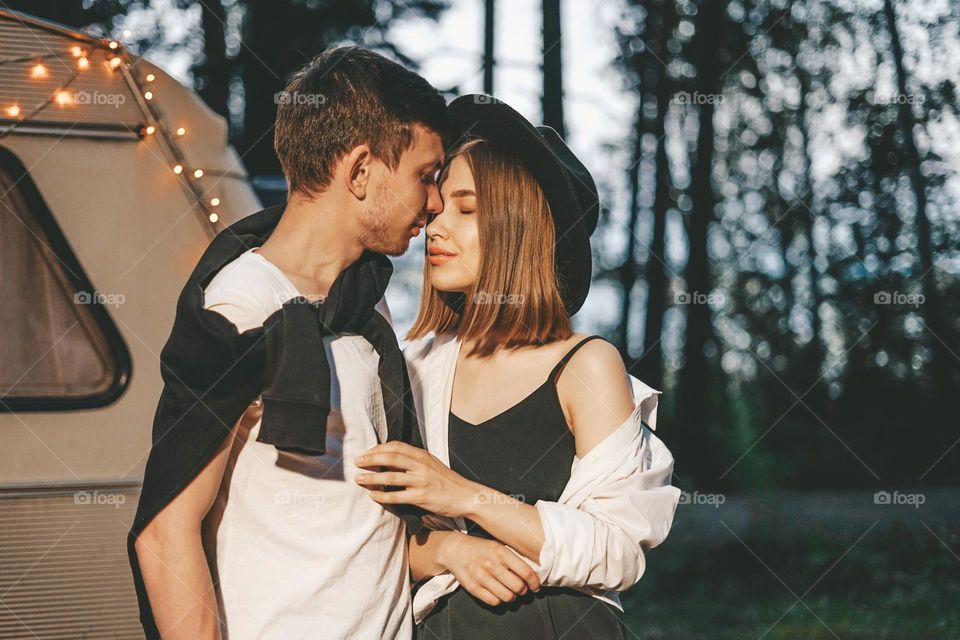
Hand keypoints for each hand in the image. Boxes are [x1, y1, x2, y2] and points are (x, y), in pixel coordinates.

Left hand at [353, 441, 477, 517]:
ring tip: (359, 478)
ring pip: (391, 477)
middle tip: (357, 462)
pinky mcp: (422, 497)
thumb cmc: (447, 481)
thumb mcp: (432, 464)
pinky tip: (373, 496)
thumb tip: (391, 460)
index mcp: (423, 455)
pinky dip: (383, 496)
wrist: (466, 496)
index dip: (379, 448)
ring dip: (372, 477)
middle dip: (371, 459)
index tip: (367, 452)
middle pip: (391, 457)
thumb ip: (414, 461)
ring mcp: (421, 481)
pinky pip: (398, 496)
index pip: (396, 446)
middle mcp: (421, 465)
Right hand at [437, 532, 541, 605]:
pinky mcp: (473, 587)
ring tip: (510, 591)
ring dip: (512, 597)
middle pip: (518, 587)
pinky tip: (498, 594)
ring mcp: (481, 577)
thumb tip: (531, 573)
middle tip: (522, 588)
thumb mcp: (497, 545)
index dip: (534, 582)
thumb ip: (512, 557)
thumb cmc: (480, 548)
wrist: (454, 549)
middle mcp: (491, 565)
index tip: (536, 586)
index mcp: (501, 552)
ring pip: (507, 597)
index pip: (525, 572)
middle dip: (523, 590)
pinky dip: (499, 600)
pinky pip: (494, 602)